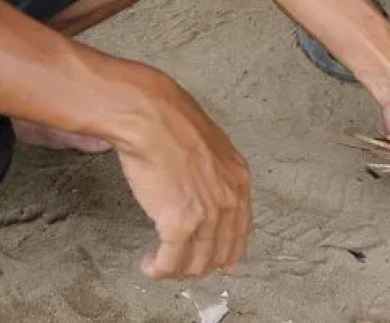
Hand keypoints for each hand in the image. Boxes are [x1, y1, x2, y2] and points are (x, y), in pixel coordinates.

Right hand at [112, 74, 250, 279]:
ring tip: (160, 264)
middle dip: (198, 265)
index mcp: (239, 180)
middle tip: (179, 264)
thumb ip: (213, 172)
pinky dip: (159, 269)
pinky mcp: (180, 223)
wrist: (151, 118)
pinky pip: (171, 261)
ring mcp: (207, 214)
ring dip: (176, 270)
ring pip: (197, 263)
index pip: (240, 232)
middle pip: (220, 253)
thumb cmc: (170, 123)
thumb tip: (203, 191)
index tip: (219, 264)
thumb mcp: (208, 146)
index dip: (227, 252)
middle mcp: (229, 200)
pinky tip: (149, 265)